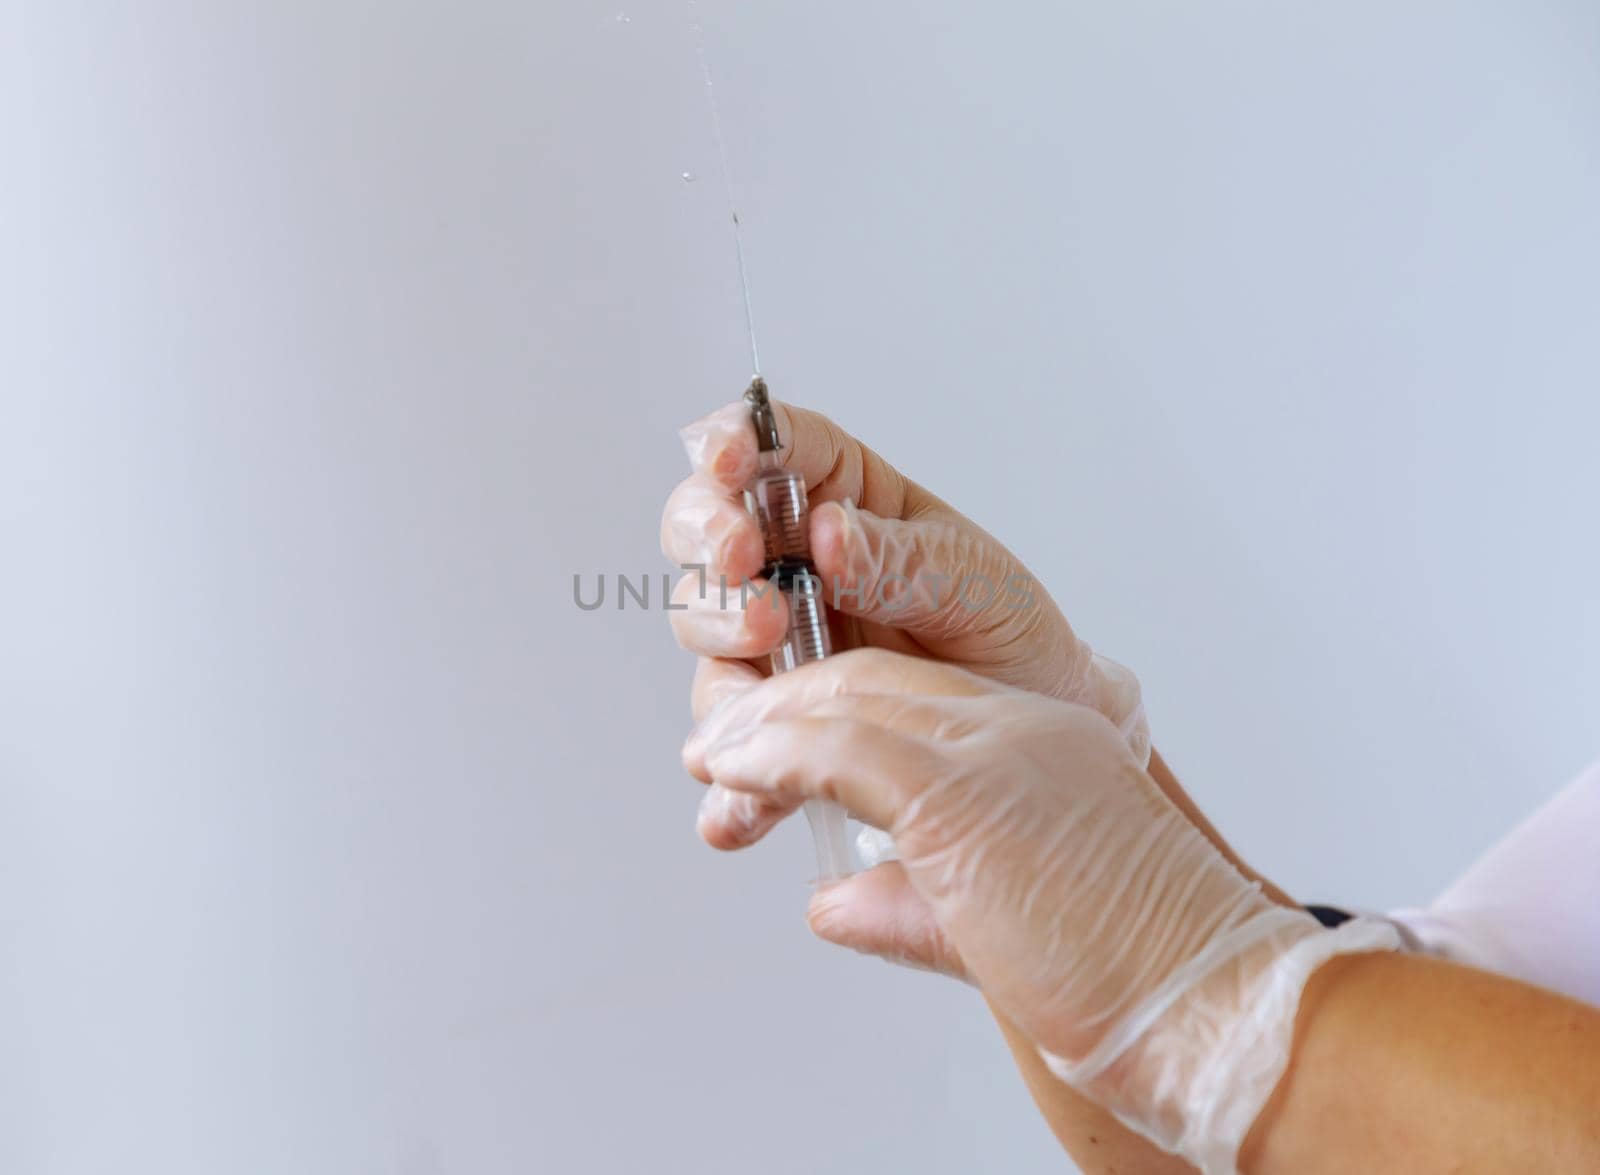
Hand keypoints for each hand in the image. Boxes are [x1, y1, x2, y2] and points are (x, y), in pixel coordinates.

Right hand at [662, 397, 1148, 851]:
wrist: (1032, 724)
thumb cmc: (1003, 629)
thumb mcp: (972, 580)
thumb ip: (900, 557)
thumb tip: (829, 532)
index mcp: (837, 491)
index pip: (766, 443)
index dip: (729, 441)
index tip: (727, 463)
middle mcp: (786, 557)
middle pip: (705, 524)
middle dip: (709, 538)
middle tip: (744, 564)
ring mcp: (769, 633)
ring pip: (702, 618)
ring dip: (719, 631)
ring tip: (770, 647)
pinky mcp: (768, 711)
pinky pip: (728, 731)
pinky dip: (726, 761)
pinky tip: (738, 795)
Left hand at [684, 648, 1399, 1171]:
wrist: (1206, 997)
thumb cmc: (1127, 972)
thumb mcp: (998, 926)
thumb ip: (909, 902)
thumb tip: (828, 904)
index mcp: (1034, 739)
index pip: (906, 693)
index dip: (824, 709)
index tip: (770, 738)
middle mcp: (1014, 724)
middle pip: (866, 679)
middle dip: (779, 706)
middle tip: (722, 740)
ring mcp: (992, 745)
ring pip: (844, 698)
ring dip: (761, 725)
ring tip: (712, 755)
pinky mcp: (964, 789)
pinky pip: (841, 746)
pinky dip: (773, 753)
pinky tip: (733, 769)